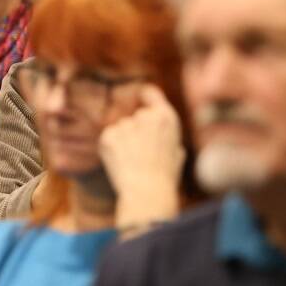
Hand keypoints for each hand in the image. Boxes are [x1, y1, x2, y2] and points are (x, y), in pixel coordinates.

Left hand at [98, 84, 184, 230]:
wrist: (147, 192)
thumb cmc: (165, 177)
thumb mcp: (177, 152)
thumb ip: (168, 135)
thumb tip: (161, 129)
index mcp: (166, 117)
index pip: (150, 93)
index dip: (144, 97)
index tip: (139, 100)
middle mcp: (145, 116)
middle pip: (135, 116)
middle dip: (135, 130)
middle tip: (141, 153)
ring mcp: (125, 125)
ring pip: (121, 128)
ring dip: (124, 140)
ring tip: (133, 162)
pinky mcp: (108, 136)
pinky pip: (109, 138)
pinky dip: (111, 149)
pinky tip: (121, 163)